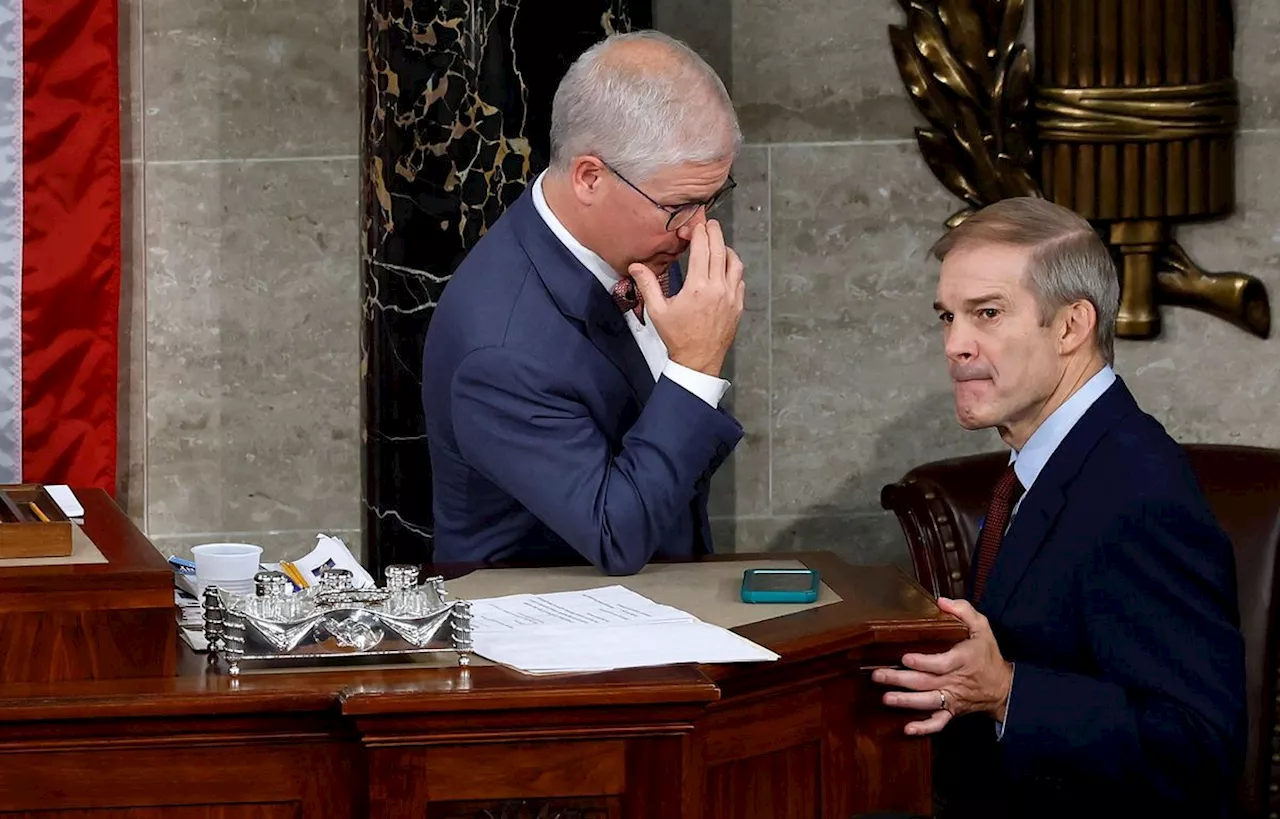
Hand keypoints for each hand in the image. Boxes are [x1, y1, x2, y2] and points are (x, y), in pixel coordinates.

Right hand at [629, 220, 743, 376]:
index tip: (693, 227)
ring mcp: (731, 296)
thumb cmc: (678, 338)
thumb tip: (637, 266)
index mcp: (698, 287)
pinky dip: (733, 268)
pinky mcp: (738, 305)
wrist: (698, 360)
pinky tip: (725, 268)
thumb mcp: (658, 311)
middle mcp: (718, 288)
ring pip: (735, 262)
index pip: (702, 249)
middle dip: (714, 233)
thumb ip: (648, 285)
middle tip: (709, 224)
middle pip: (720, 249)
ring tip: (717, 244)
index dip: (698, 233)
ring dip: (726, 249)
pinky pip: (740, 279)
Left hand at [872, 597, 1013, 735]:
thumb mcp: (982, 627)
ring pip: (928, 702)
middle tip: (878, 676)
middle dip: (900, 680)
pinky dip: (924, 728)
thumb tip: (942, 601)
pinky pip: (939, 723)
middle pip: (926, 682)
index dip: (923, 662)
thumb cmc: (988, 655)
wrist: (1003, 688)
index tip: (905, 658)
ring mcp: (952, 698)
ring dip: (906, 701)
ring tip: (886, 698)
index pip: (941, 663)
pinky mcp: (952, 711)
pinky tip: (908, 729)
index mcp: (962, 660)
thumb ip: (964, 611)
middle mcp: (955, 681)